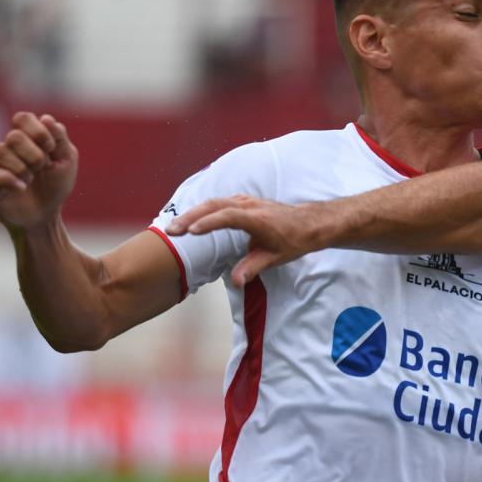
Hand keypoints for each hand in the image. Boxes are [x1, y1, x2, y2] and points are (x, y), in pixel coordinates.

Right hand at [0, 112, 77, 230]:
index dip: (38, 130)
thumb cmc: (56, 185)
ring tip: (32, 179)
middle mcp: (11, 148)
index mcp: (29, 139)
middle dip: (35, 154)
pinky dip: (13, 180)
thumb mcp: (67, 160)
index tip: (51, 148)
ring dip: (24, 168)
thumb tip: (46, 118)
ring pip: (0, 151)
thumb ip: (60, 138)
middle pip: (13, 136)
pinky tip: (22, 187)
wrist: (46, 214)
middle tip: (43, 167)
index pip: (23, 118)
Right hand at [165, 195, 323, 285]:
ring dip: (193, 212)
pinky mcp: (244, 201)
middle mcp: (250, 205)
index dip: (208, 222)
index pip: (228, 216)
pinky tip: (192, 220)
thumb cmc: (293, 241)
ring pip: (214, 202)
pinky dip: (203, 210)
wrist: (310, 223)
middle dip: (191, 217)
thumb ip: (253, 267)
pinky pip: (219, 202)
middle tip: (171, 231)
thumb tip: (235, 281)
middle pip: (214, 205)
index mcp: (257, 218)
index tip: (190, 231)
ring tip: (175, 227)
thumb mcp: (274, 257)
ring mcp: (246, 201)